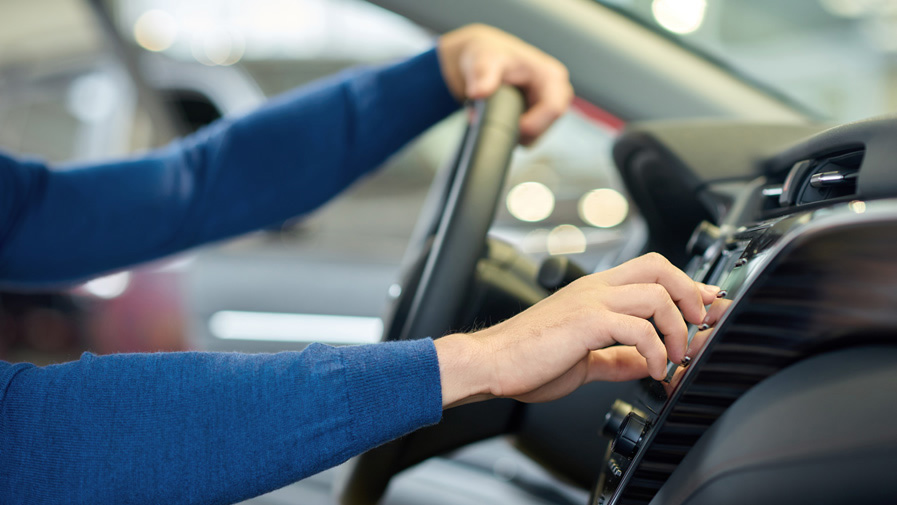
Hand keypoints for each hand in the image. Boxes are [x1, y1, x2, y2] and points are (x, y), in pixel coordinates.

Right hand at [434, 253, 719, 407]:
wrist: (490, 363)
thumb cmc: (525, 359)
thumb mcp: (584, 361)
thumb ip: (616, 358)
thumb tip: (644, 363)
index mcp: (593, 293)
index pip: (650, 272)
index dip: (685, 287)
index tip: (706, 307)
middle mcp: (595, 289)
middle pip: (659, 267)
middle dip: (690, 293)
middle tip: (700, 325)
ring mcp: (591, 301)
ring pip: (656, 293)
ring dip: (678, 327)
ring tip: (676, 357)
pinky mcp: (587, 321)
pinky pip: (639, 327)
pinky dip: (656, 350)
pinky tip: (653, 370)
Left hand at [437, 24, 573, 144]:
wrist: (482, 60)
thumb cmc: (488, 54)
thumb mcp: (483, 60)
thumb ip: (483, 75)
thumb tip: (478, 92)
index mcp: (551, 75)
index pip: (554, 109)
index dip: (533, 124)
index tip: (511, 127)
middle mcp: (556, 92)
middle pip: (547, 127)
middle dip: (522, 132)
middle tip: (498, 124)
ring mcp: (549, 106)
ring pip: (537, 136)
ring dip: (516, 134)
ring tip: (497, 117)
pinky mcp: (540, 117)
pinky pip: (530, 137)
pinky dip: (514, 134)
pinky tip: (502, 120)